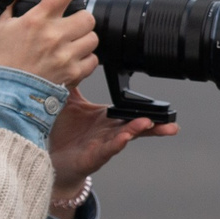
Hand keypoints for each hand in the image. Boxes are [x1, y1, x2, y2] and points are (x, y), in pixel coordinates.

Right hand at [0, 0, 97, 87]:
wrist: (6, 94)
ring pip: (92, 38)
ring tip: (72, 44)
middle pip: (87, 16)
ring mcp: (66, 55)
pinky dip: (86, 60)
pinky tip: (73, 60)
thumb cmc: (1, 61)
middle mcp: (55, 35)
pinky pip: (93, 60)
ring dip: (84, 39)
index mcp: (37, 20)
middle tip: (72, 24)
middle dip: (81, 18)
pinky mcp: (73, 73)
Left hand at [47, 87, 176, 216]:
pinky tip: (125, 138)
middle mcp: (108, 131)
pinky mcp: (92, 157)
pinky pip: (106, 150)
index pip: (130, 111)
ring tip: (149, 123)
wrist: (49, 158)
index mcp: (106, 117)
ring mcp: (102, 145)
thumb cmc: (62, 133)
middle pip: (136, 126)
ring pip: (125, 137)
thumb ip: (73, 82)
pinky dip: (116, 145)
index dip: (147, 109)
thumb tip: (75, 60)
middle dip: (154, 123)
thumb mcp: (68, 103)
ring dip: (137, 130)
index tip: (163, 107)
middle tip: (170, 120)